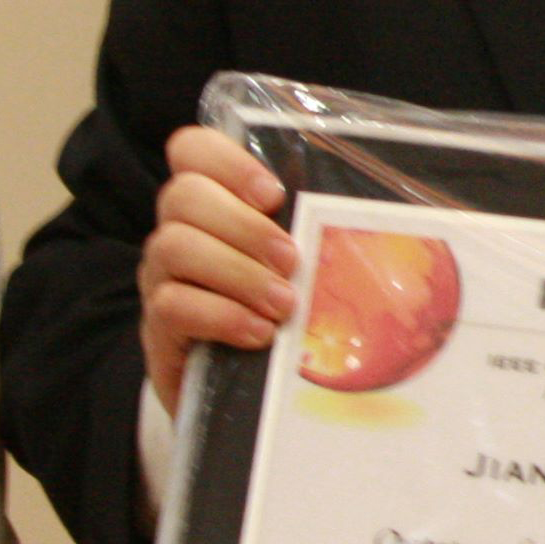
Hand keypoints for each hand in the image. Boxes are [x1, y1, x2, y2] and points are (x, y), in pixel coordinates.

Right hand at [137, 125, 297, 411]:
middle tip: (291, 260)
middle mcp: (176, 230)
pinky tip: (259, 333)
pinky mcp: (157, 328)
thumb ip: (315, 230)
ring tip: (283, 303)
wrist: (241, 394)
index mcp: (209, 201)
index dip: (228, 160)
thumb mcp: (296, 264)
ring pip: (174, 246)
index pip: (191, 149)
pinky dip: (221, 316)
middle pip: (183, 196)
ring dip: (237, 272)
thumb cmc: (278, 311)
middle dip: (244, 226)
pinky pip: (171, 305)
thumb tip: (388, 210)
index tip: (274, 195)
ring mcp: (160, 277)